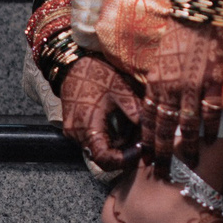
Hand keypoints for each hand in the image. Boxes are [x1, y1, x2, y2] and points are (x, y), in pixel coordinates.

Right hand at [59, 54, 142, 168]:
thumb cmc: (97, 74)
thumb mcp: (121, 90)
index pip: (104, 159)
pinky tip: (120, 121)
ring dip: (117, 143)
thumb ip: (135, 112)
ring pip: (99, 148)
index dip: (124, 160)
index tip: (139, 149)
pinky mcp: (74, 127)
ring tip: (132, 126)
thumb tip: (150, 132)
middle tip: (141, 138)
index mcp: (87, 127)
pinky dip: (108, 136)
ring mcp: (74, 132)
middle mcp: (77, 134)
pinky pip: (93, 139)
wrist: (73, 63)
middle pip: (103, 156)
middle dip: (124, 151)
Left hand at [142, 0, 222, 177]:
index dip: (146, 141)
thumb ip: (160, 85)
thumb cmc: (180, 35)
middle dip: (162, 153)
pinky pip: (211, 112)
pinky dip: (210, 128)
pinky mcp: (213, 81)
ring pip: (186, 125)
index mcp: (155, 81)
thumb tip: (161, 108)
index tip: (146, 159)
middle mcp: (170, 87)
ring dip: (187, 147)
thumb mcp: (161, 61)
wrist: (199, 11)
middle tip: (162, 173)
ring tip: (188, 163)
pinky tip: (210, 140)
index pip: (147, 119)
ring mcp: (192, 86)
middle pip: (163, 128)